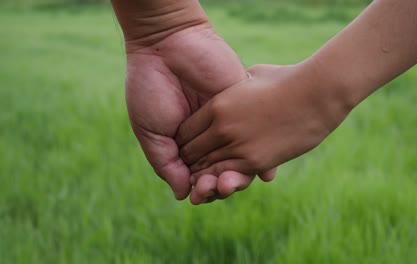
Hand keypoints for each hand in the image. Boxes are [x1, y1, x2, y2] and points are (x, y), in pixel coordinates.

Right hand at [125, 23, 274, 203]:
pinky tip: (263, 171)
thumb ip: (166, 164)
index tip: (201, 196)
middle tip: (216, 189)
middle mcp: (210, 135)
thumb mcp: (151, 131)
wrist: (166, 46)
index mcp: (186, 143)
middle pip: (223, 169)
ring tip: (232, 183)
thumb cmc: (150, 88)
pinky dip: (263, 154)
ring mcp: (228, 121)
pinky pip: (258, 134)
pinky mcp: (243, 105)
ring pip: (242, 156)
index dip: (202, 188)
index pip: (199, 174)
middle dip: (221, 184)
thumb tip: (184, 195)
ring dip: (240, 174)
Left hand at [176, 64, 352, 178]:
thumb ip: (237, 83)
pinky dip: (221, 180)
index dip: (183, 140)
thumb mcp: (253, 75)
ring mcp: (238, 146)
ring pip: (206, 169)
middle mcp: (222, 127)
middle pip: (191, 152)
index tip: (187, 146)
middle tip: (190, 167)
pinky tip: (220, 181)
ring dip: (202, 175)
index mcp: (218, 104)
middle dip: (188, 160)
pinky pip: (228, 176)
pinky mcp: (256, 162)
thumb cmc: (288, 79)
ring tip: (202, 178)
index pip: (185, 130)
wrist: (317, 93)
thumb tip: (236, 81)